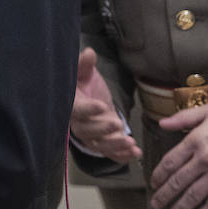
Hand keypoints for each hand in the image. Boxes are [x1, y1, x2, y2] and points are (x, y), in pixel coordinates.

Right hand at [70, 46, 140, 161]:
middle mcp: (78, 123)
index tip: (101, 106)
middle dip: (103, 130)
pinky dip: (122, 155)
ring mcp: (89, 136)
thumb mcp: (83, 72)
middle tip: (117, 124)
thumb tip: (89, 53)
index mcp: (72, 105)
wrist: (88, 100)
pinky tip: (135, 153)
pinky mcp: (101, 143)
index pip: (77, 109)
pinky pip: (110, 153)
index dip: (88, 109)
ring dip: (114, 146)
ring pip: (99, 145)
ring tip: (130, 143)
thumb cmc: (83, 84)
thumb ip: (84, 64)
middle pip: (87, 131)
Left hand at [150, 103, 207, 208]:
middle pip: (178, 181)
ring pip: (194, 195)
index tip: (153, 183)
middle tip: (156, 204)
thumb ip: (183, 118)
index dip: (159, 175)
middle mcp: (205, 159)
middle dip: (164, 195)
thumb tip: (163, 124)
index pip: (170, 162)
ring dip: (180, 208)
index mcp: (196, 140)